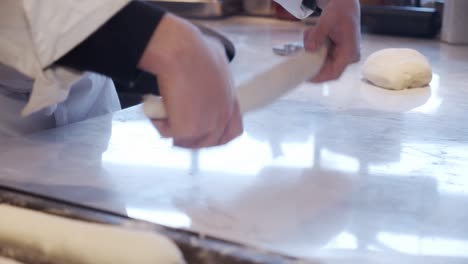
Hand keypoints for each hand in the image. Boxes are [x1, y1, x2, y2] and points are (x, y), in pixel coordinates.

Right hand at [138, 14, 242, 147]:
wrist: (181, 51)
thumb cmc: (194, 48)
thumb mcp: (218, 61)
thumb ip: (216, 75)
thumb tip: (209, 68)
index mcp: (231, 102)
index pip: (233, 131)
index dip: (216, 135)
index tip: (201, 130)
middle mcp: (223, 117)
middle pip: (208, 142)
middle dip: (190, 137)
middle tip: (173, 124)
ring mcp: (206, 126)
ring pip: (186, 141)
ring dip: (172, 128)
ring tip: (162, 110)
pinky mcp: (187, 130)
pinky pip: (167, 132)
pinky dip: (158, 121)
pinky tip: (155, 105)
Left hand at [304, 0, 360, 81]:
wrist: (345, 5)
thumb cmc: (340, 12)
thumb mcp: (327, 21)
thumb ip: (318, 35)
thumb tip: (309, 48)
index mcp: (349, 53)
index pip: (334, 73)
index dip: (319, 78)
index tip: (306, 77)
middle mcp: (347, 57)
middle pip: (326, 68)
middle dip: (312, 59)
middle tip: (303, 47)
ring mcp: (341, 55)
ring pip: (321, 61)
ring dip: (311, 49)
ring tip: (311, 32)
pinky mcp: (335, 52)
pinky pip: (321, 55)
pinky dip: (313, 46)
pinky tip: (313, 32)